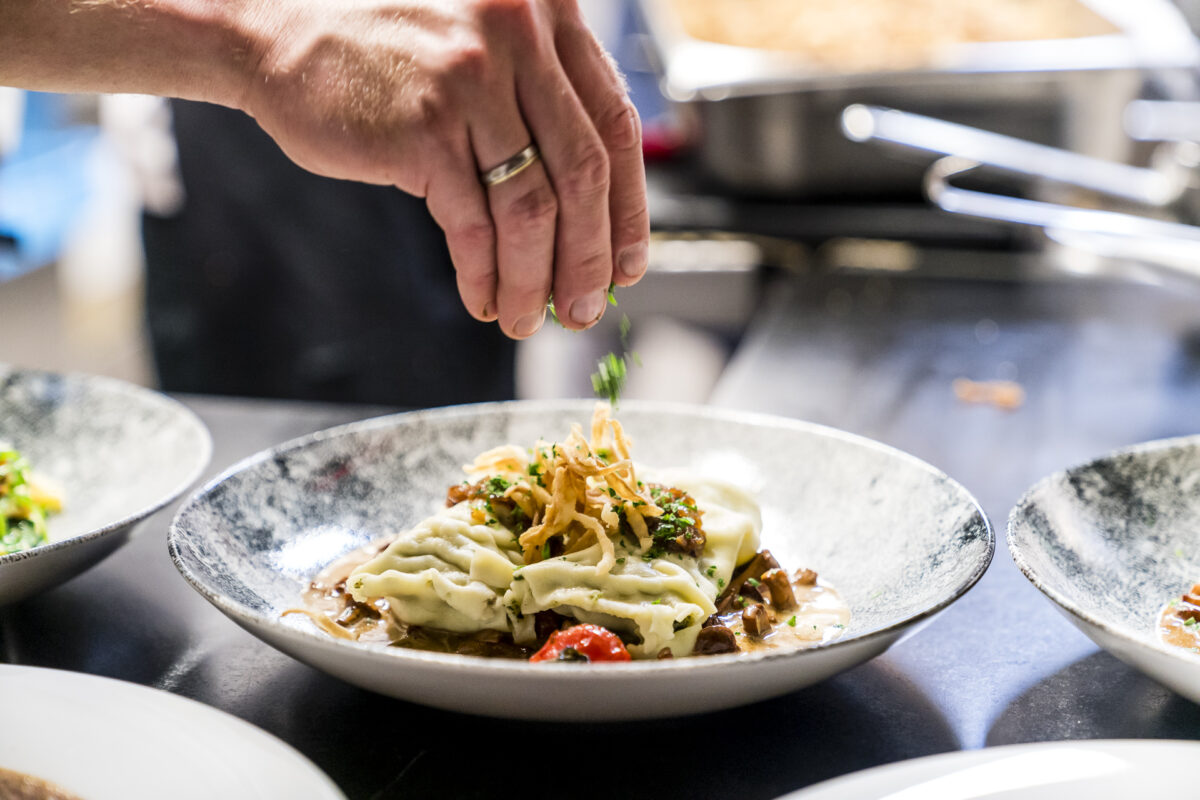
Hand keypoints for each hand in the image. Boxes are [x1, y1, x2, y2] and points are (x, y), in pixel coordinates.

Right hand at [239, 0, 649, 337]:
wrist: (280, 33)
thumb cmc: (387, 52)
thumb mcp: (484, 47)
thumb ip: (539, 101)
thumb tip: (590, 217)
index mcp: (548, 16)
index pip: (615, 127)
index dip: (630, 208)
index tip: (629, 263)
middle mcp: (519, 39)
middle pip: (585, 174)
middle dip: (591, 258)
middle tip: (585, 307)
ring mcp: (470, 82)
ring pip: (532, 209)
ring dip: (536, 279)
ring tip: (528, 317)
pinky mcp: (424, 130)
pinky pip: (473, 225)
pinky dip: (485, 275)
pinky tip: (484, 299)